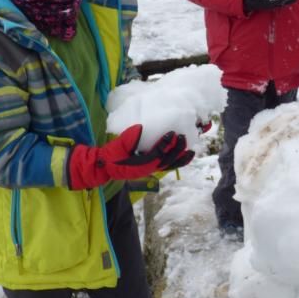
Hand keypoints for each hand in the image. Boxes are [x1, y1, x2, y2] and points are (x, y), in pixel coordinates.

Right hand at [68, 125, 194, 189]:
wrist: (106, 166)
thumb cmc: (111, 155)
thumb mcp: (117, 146)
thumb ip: (128, 139)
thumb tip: (141, 128)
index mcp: (139, 165)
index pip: (156, 156)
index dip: (165, 146)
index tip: (172, 134)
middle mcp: (148, 169)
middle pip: (166, 162)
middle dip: (176, 150)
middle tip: (183, 137)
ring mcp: (151, 169)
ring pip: (170, 166)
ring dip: (181, 158)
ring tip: (191, 151)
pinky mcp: (152, 167)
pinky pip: (168, 166)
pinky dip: (178, 161)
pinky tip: (186, 155)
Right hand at [243, 0, 296, 13]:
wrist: (244, 2)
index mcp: (266, 3)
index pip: (278, 2)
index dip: (284, 0)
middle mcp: (269, 5)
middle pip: (281, 3)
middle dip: (288, 1)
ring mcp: (268, 4)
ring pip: (280, 2)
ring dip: (286, 0)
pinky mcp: (268, 2)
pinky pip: (277, 0)